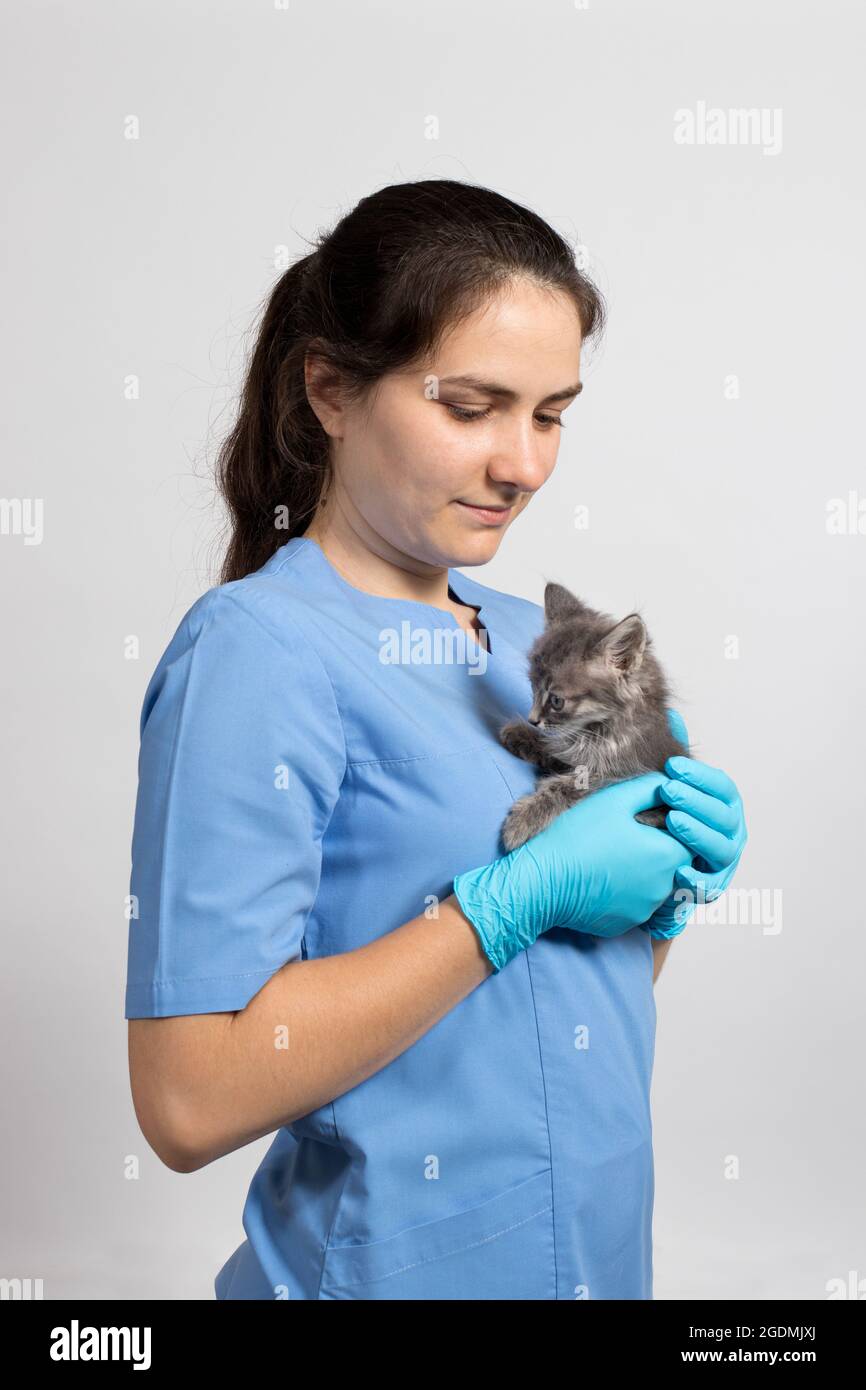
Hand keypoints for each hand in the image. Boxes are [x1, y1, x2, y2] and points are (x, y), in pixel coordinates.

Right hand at [453, 771, 694, 970]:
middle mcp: (664, 887)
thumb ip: (650, 789)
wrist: (542, 882)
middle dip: (657, 848)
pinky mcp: (625, 924)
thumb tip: (670, 784)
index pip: (689, 838)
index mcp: (667, 855)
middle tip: (627, 835)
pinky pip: (633, 904)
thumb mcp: (614, 801)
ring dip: (641, 871)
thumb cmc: (577, 837)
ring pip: (654, 885)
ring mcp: (645, 910)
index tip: (648, 818)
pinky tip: (599, 877)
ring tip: (610, 855)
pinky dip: (623, 892)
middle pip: (673, 863)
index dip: (672, 825)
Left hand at [641, 709, 747, 939]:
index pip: (722, 786)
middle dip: (696, 801)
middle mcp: (732, 831)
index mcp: (726, 804)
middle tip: (668, 789)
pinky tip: (677, 871)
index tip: (672, 765)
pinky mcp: (712, 887)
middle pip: (722, 815)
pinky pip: (710, 887)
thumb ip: (675, 757)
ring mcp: (724, 861)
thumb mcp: (670, 788)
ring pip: (720, 848)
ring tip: (673, 822)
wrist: (659, 867)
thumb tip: (670, 715)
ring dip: (698, 834)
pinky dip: (697, 881)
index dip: (700, 776)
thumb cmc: (667, 819)